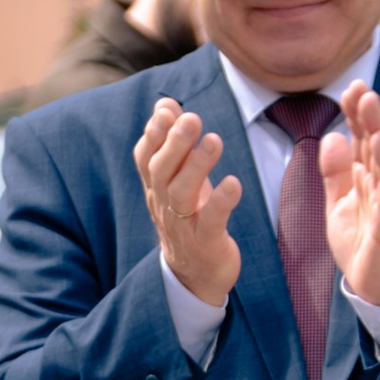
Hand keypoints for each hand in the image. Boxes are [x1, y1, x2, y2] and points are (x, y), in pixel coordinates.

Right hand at [134, 95, 242, 307]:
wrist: (196, 275)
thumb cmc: (191, 216)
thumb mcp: (179, 178)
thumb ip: (172, 141)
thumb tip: (165, 103)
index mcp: (157, 188)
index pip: (145, 159)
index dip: (152, 136)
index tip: (165, 112)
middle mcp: (165, 205)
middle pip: (162, 172)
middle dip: (175, 143)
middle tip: (192, 118)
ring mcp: (184, 226)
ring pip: (182, 194)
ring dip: (197, 165)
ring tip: (215, 141)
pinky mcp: (207, 243)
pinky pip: (212, 221)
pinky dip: (221, 201)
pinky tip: (233, 183)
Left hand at [319, 81, 379, 303]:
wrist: (370, 284)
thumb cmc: (359, 243)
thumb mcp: (337, 202)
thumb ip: (334, 171)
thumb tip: (333, 136)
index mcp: (365, 178)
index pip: (360, 139)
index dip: (354, 114)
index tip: (348, 88)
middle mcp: (379, 183)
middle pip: (373, 140)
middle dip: (367, 112)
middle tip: (360, 84)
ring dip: (378, 127)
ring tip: (371, 101)